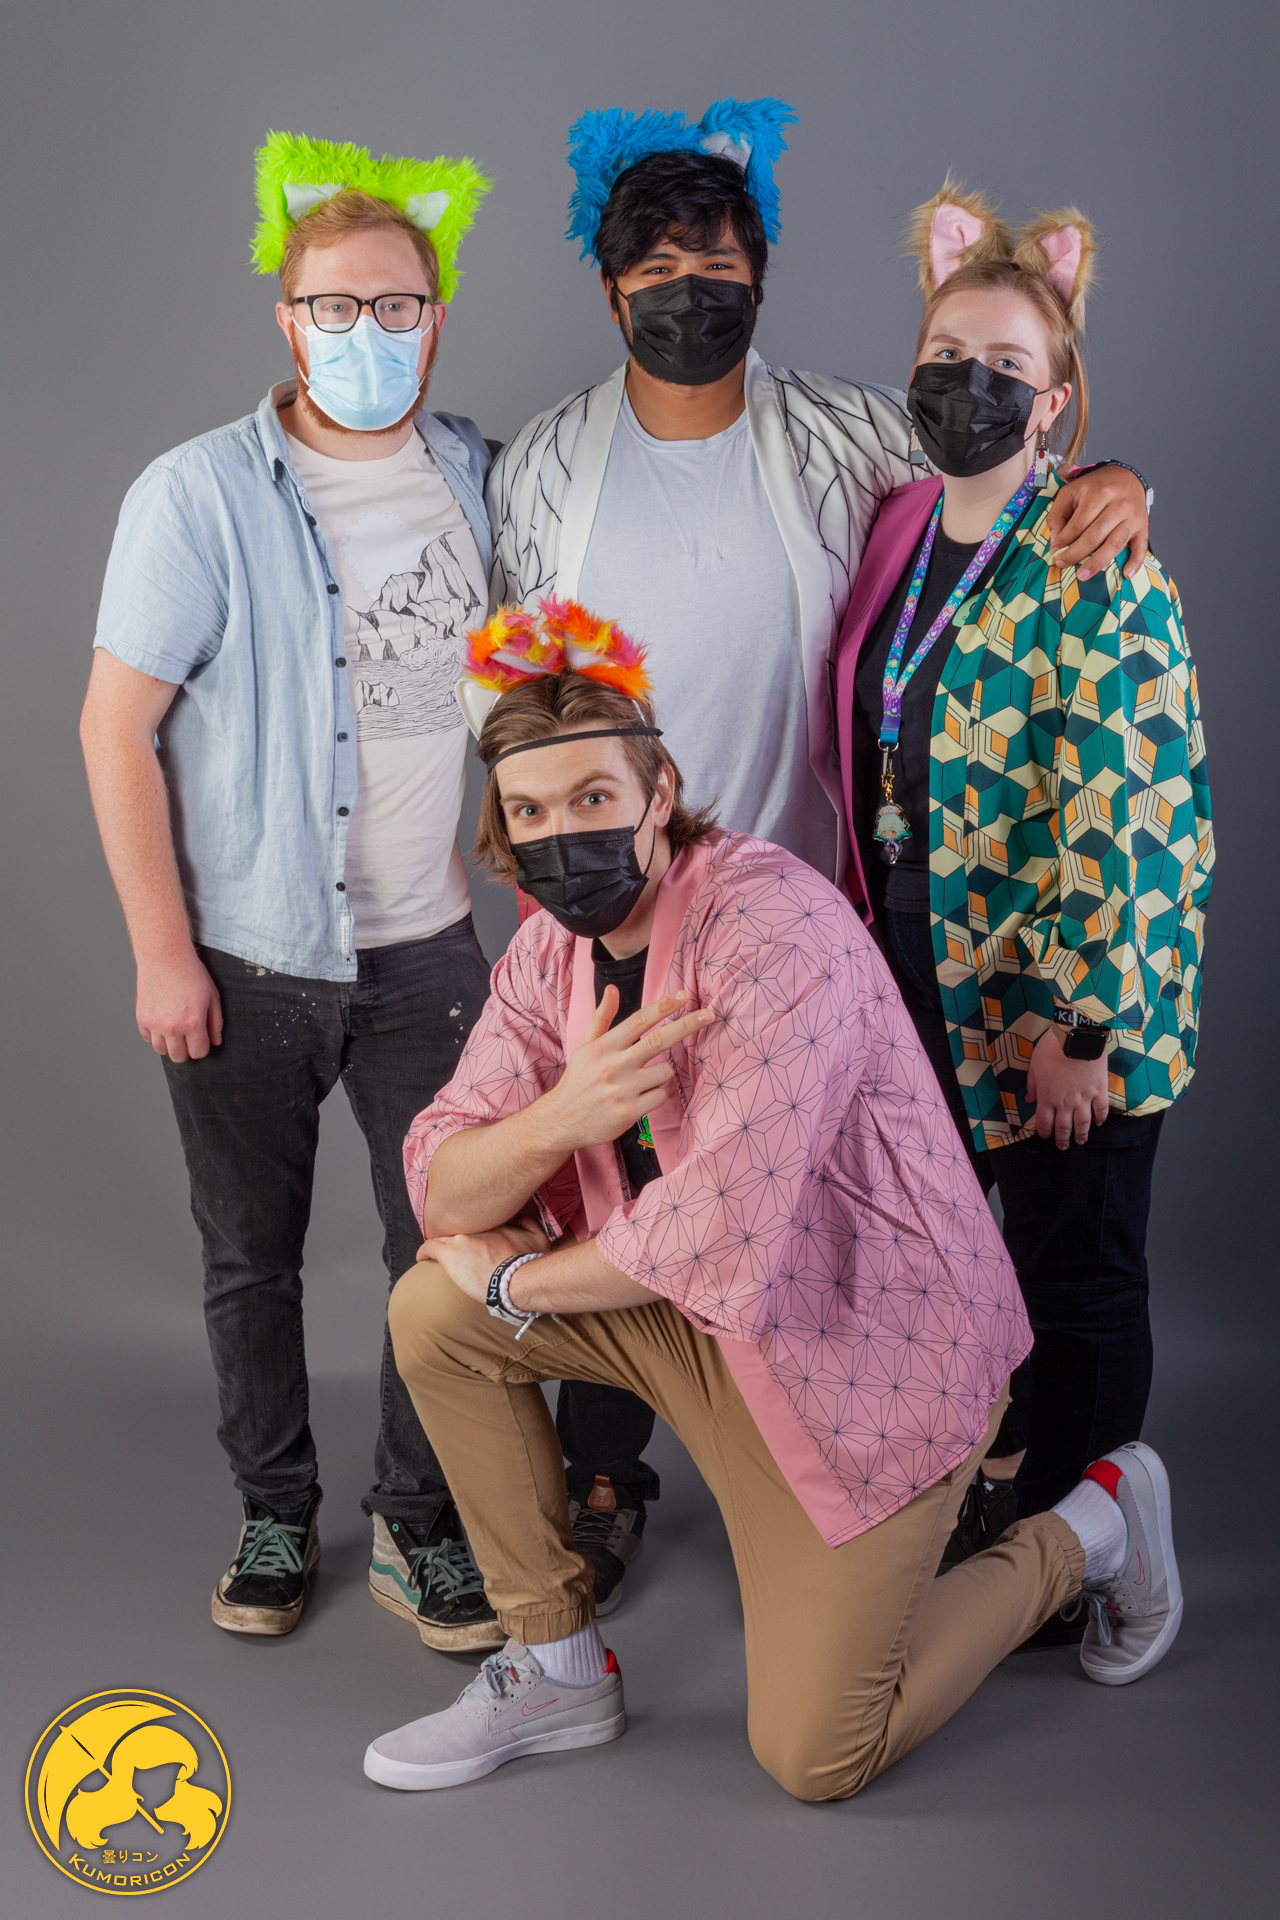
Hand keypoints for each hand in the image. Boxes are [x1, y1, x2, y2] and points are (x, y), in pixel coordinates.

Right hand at [136, 946, 222, 1062]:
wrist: (165, 957)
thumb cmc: (191, 974)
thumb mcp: (212, 997)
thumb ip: (216, 1023)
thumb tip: (215, 1042)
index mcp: (193, 1022)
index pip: (198, 1052)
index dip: (202, 1047)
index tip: (202, 1038)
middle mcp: (172, 1027)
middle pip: (179, 1057)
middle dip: (187, 1050)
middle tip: (189, 1036)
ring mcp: (154, 1024)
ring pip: (162, 1051)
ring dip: (170, 1044)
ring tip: (175, 1029)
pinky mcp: (141, 1018)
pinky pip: (148, 1038)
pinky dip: (155, 1035)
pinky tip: (163, 1022)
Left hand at [416, 1220, 548, 1303]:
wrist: (515, 1280)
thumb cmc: (527, 1262)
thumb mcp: (538, 1238)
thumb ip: (529, 1223)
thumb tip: (520, 1218)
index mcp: (492, 1222)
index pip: (474, 1217)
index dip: (470, 1224)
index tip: (470, 1235)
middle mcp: (473, 1226)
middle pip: (456, 1224)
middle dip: (454, 1230)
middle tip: (453, 1242)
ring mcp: (459, 1239)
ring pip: (441, 1235)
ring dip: (439, 1242)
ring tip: (436, 1250)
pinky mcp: (448, 1254)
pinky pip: (428, 1247)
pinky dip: (423, 1251)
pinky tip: (421, 1258)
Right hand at [542, 987, 714, 1151]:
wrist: (562, 1120)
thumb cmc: (578, 1080)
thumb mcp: (584, 1045)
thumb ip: (602, 1018)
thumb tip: (612, 989)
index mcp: (604, 1046)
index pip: (639, 1020)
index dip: (664, 1006)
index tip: (684, 995)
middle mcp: (614, 1065)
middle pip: (659, 1040)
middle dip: (687, 1025)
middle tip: (708, 1015)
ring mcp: (622, 1089)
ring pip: (664, 1072)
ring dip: (661, 1072)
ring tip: (641, 1079)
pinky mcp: (629, 1112)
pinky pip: (659, 1096)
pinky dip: (655, 1094)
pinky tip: (638, 1097)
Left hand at [1025, 1030, 1109, 1147]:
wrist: (1077, 1037)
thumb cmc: (1052, 1049)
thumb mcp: (1034, 1065)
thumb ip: (1032, 1084)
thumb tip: (1029, 1099)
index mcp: (1048, 1097)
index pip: (1045, 1121)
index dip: (1045, 1132)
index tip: (1046, 1137)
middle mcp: (1066, 1102)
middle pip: (1064, 1126)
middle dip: (1062, 1138)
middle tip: (1063, 1147)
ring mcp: (1085, 1098)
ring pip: (1083, 1122)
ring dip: (1081, 1134)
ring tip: (1081, 1141)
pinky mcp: (1100, 1090)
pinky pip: (1101, 1109)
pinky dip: (1100, 1118)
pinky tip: (1099, 1123)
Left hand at [1046, 465, 1148, 581]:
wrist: (1126, 477)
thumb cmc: (1096, 487)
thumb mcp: (1071, 492)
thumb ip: (1058, 514)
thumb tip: (1056, 540)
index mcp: (1099, 493)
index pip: (1078, 524)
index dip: (1064, 540)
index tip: (1054, 552)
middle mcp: (1119, 505)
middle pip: (1094, 536)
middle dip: (1075, 554)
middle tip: (1062, 564)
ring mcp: (1132, 517)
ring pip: (1114, 544)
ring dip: (1097, 563)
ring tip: (1082, 575)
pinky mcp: (1143, 527)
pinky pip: (1141, 547)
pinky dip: (1135, 562)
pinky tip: (1126, 574)